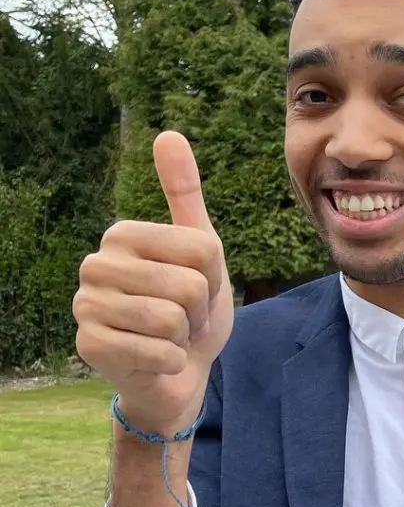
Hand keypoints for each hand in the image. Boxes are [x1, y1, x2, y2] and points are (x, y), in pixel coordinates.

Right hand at [74, 132, 233, 434]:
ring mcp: (85, 306)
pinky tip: (155, 360)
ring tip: (169, 336)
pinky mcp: (88, 346)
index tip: (197, 289)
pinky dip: (172, 361)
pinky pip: (161, 351)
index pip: (202, 249)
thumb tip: (168, 134)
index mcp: (123, 235)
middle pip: (188, 284)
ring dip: (184, 336)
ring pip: (172, 318)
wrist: (178, 373)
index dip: (214, 277)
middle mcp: (95, 264)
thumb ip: (185, 195)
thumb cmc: (191, 311)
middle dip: (199, 310)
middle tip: (183, 319)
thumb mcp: (201, 251)